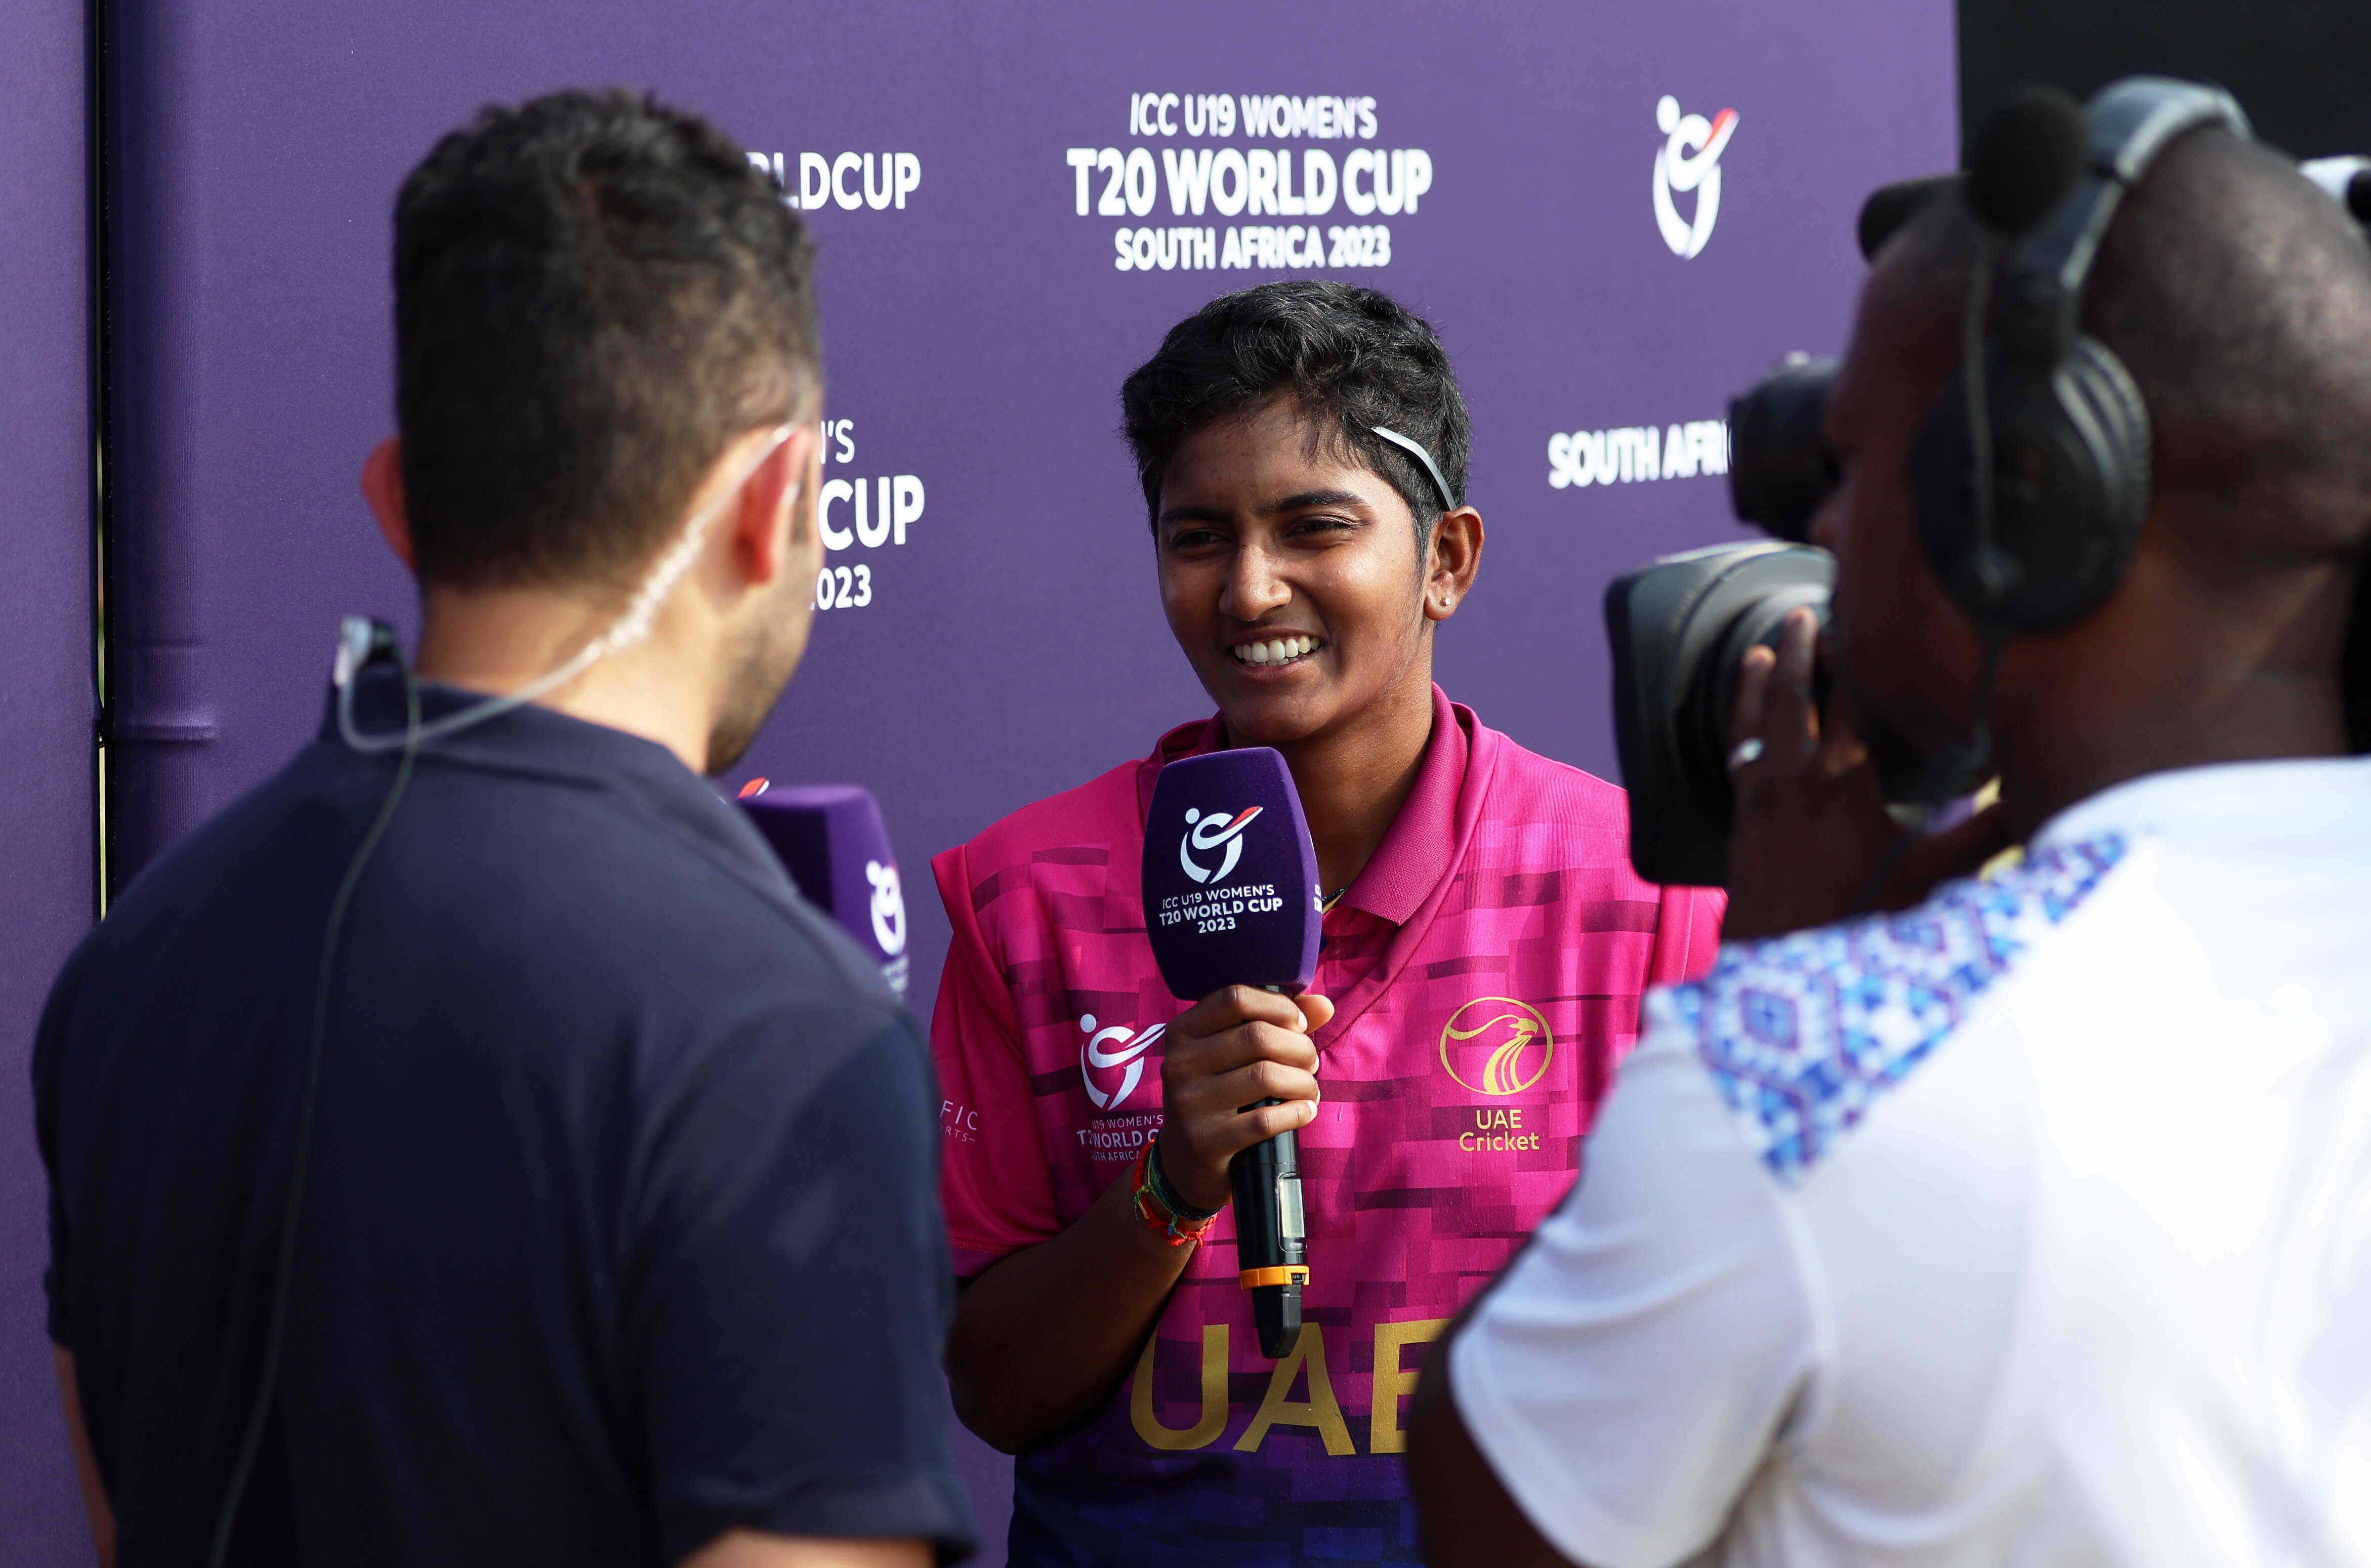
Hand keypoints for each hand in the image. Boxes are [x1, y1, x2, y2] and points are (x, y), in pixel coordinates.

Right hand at [1155, 986, 1335, 1212]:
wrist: (1186, 1164)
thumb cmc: (1220, 1097)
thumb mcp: (1233, 1056)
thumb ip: (1278, 1024)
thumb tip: (1325, 1005)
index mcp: (1183, 1032)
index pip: (1234, 998)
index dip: (1278, 1006)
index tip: (1300, 1025)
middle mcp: (1179, 1064)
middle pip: (1256, 1036)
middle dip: (1299, 1047)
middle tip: (1311, 1062)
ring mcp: (1189, 1104)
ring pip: (1265, 1076)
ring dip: (1303, 1082)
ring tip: (1310, 1090)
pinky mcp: (1205, 1141)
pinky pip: (1265, 1120)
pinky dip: (1297, 1113)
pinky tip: (1306, 1112)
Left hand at [1722, 608, 2011, 940]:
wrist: (1781, 957)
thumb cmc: (1857, 920)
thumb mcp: (1930, 877)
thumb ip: (1982, 836)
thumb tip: (2034, 803)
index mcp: (1843, 782)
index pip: (1854, 701)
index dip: (1861, 660)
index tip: (1871, 626)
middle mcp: (1795, 777)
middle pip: (1796, 695)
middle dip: (1803, 651)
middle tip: (1807, 616)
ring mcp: (1762, 794)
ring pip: (1757, 719)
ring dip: (1762, 680)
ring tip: (1767, 648)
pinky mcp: (1741, 815)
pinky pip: (1737, 753)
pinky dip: (1741, 724)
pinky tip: (1744, 716)